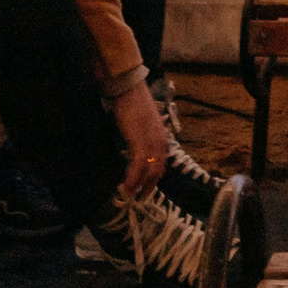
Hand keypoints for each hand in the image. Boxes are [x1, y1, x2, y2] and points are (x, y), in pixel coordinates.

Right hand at [113, 81, 168, 199]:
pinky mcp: (141, 142)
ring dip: (139, 186)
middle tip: (139, 198)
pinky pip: (139, 166)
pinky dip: (132, 178)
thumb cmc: (132, 104)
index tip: (145, 188)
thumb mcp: (141, 125)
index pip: (162, 163)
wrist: (129, 90)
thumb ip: (141, 138)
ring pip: (150, 171)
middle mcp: (161, 141)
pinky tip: (125, 187)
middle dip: (148, 186)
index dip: (153, 178)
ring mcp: (152, 142)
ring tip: (130, 196)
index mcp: (162, 137)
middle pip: (158, 170)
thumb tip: (134, 149)